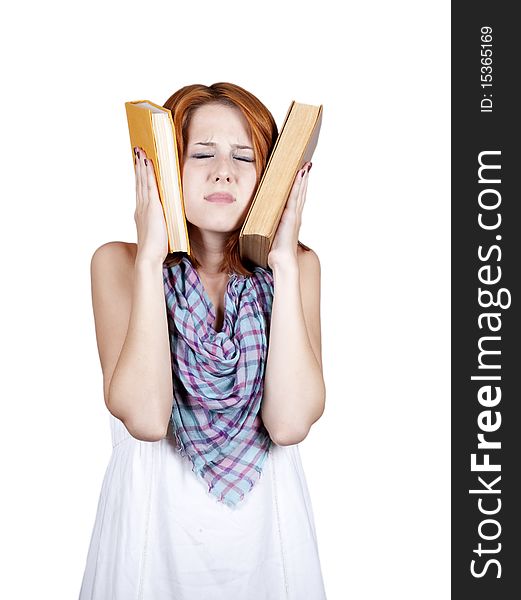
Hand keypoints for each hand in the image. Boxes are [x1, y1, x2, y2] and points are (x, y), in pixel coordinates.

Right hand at [133, 147, 168, 262]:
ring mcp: (145, 206)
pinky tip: (148, 163)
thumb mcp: (159, 231)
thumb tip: (167, 219)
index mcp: (141, 213)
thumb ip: (161, 222)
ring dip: (142, 166)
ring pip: (142, 181)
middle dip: (138, 167)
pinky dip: (148, 173)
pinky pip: (149, 185)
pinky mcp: (152, 206)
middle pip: (139, 182)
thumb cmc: (155, 249)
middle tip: (137, 152)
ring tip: (140, 152)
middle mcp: (141, 207)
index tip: (139, 166)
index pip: (140, 190)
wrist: (149, 256)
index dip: (139, 177)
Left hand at [267, 161, 311, 270]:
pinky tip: (301, 173)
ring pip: (300, 192)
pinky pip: (295, 196)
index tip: (300, 175)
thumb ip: (267, 224)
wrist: (282, 260)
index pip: (295, 199)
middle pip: (300, 193)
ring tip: (305, 165)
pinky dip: (299, 184)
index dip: (298, 187)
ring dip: (303, 178)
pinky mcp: (292, 215)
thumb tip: (257, 220)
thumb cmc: (275, 251)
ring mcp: (295, 215)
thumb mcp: (269, 233)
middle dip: (303, 179)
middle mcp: (295, 215)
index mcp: (290, 219)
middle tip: (306, 165)